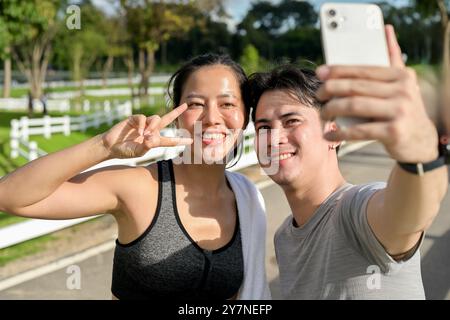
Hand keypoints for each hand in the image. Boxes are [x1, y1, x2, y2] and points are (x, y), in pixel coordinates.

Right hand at [102, 103, 192, 158]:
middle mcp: (151, 130)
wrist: (110, 146)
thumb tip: (153, 138)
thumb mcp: (138, 152)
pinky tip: (139, 133)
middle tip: (186, 105)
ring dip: (153, 126)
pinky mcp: (135, 119)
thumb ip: (147, 147)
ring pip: (156, 119)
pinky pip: (143, 118)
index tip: (191, 141)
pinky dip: (143, 125)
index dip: (180, 141)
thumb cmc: (125, 151)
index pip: (170, 140)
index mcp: (154, 140)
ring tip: (145, 136)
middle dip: (176, 112)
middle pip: (166, 119)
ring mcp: (143, 124)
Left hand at [316, 25, 438, 162]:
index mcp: (401, 76)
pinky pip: (359, 131)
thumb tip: (386, 30)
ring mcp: (400, 111)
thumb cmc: (403, 109)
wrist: (421, 140)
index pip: (363, 70)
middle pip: (355, 87)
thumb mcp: (402, 83)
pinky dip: (340, 133)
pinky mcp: (394, 132)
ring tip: (323, 113)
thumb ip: (392, 58)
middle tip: (318, 95)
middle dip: (330, 90)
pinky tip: (329, 135)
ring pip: (354, 106)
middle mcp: (402, 91)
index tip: (320, 73)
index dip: (338, 70)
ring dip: (332, 109)